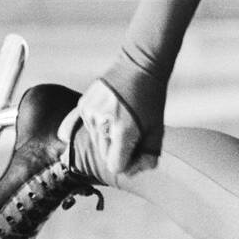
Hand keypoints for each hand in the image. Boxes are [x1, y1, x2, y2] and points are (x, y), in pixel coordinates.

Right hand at [59, 69, 164, 183]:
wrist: (139, 65)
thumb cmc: (152, 98)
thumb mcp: (158, 129)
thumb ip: (148, 156)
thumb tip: (132, 172)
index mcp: (123, 130)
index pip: (116, 166)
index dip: (128, 163)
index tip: (137, 151)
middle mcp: (102, 123)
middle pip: (104, 156)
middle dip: (118, 151)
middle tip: (132, 135)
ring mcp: (90, 114)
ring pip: (95, 143)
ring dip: (107, 139)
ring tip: (121, 120)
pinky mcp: (82, 106)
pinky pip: (80, 128)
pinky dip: (92, 128)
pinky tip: (98, 120)